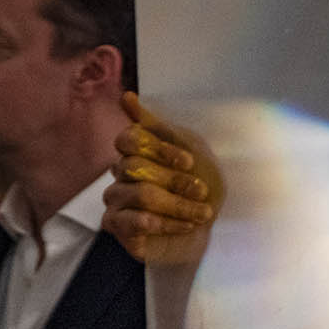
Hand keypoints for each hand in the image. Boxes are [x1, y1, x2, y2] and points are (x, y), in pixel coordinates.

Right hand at [103, 92, 220, 264]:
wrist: (212, 231)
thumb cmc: (201, 187)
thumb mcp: (191, 150)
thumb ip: (158, 127)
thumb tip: (126, 97)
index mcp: (136, 152)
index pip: (128, 139)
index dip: (159, 149)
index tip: (189, 162)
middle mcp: (121, 174)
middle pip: (134, 167)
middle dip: (174, 180)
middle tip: (202, 191)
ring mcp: (116, 201)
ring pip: (138, 194)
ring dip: (177, 205)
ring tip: (202, 213)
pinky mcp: (119, 228)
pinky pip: (131, 222)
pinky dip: (164, 223)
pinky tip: (185, 226)